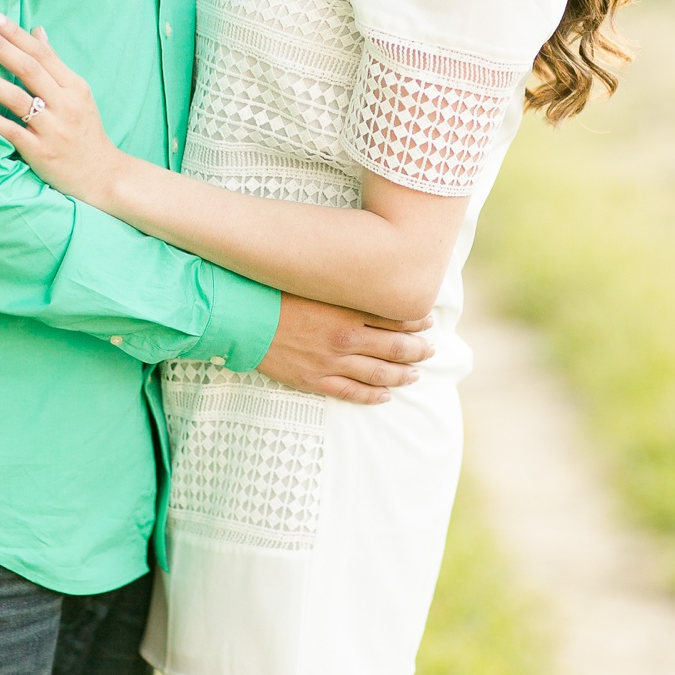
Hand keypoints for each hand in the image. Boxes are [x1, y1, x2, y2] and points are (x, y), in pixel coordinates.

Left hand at [0, 13, 121, 206]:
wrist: (102, 176)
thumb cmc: (85, 132)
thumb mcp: (78, 94)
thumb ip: (55, 65)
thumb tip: (37, 31)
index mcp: (75, 87)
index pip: (43, 53)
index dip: (17, 34)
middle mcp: (66, 104)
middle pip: (29, 69)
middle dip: (1, 47)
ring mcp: (54, 129)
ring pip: (18, 99)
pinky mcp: (41, 152)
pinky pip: (12, 131)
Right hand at [259, 293, 434, 405]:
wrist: (243, 318)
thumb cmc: (276, 292)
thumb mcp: (315, 282)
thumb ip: (343, 284)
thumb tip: (369, 278)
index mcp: (346, 310)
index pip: (393, 318)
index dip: (415, 321)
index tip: (428, 320)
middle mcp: (345, 339)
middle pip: (394, 348)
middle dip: (417, 350)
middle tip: (431, 349)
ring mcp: (331, 362)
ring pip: (379, 374)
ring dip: (401, 375)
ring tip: (416, 374)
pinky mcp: (315, 380)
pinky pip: (351, 393)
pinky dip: (372, 396)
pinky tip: (386, 395)